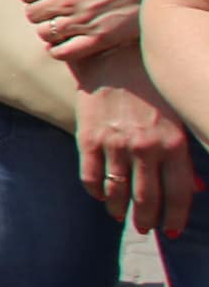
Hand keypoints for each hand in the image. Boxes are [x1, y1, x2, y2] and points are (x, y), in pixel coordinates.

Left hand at [20, 0, 159, 59]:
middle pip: (32, 14)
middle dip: (39, 10)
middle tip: (54, 8)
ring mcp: (82, 21)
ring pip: (44, 33)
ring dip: (48, 29)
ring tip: (62, 23)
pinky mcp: (99, 39)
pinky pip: (63, 52)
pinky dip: (57, 49)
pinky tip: (65, 42)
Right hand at [73, 58, 196, 235]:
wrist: (114, 57)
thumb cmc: (153, 85)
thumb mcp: (177, 117)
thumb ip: (185, 154)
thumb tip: (198, 188)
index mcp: (172, 143)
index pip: (178, 194)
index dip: (175, 218)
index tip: (171, 230)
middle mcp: (145, 148)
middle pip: (146, 199)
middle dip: (146, 220)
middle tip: (145, 229)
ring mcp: (115, 144)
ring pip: (117, 192)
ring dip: (119, 210)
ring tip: (120, 217)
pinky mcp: (89, 138)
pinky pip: (91, 176)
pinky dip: (96, 191)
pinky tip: (101, 195)